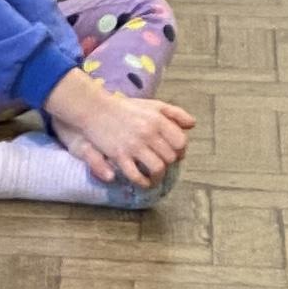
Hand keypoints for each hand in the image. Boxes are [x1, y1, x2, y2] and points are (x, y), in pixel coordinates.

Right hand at [43, 70, 194, 186]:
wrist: (95, 109)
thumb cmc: (125, 108)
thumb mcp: (152, 105)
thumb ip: (174, 113)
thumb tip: (192, 125)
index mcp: (158, 119)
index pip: (180, 142)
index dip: (181, 151)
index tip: (176, 155)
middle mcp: (149, 133)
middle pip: (171, 157)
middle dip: (169, 164)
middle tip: (164, 166)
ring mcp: (134, 145)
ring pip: (158, 168)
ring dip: (159, 177)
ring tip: (155, 178)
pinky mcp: (120, 155)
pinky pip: (136, 175)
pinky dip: (143, 182)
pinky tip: (143, 183)